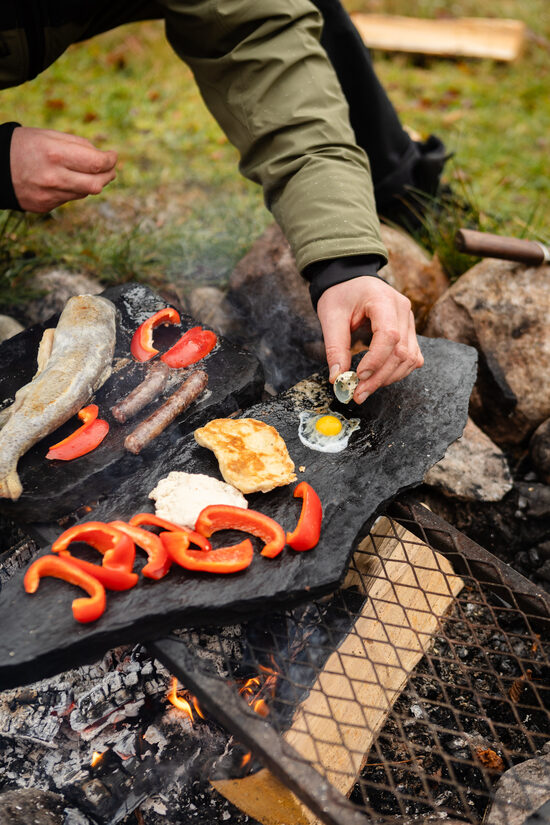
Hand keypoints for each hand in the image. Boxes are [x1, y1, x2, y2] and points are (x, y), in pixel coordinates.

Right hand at [10, 127, 116, 211]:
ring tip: (89, 172)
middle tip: (110, 168)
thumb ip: (78, 145)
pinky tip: (67, 180)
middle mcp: (54, 178)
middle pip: (97, 184)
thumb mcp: (49, 136)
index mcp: (56, 155)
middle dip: (108, 175)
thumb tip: (104, 157)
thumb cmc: (24, 145)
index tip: (113, 156)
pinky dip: (74, 189)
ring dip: (92, 182)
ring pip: (84, 193)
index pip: (96, 163)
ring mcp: (49, 195)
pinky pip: (69, 199)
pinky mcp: (45, 206)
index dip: (110, 160)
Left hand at [316, 276, 423, 402]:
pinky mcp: (409, 331)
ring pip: (410, 358)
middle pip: (401, 352)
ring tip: (365, 390)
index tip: (358, 377)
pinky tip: (379, 379)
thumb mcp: (330, 316)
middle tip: (358, 394)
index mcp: (383, 300)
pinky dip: (397, 372)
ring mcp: (409, 321)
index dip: (376, 360)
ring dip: (389, 378)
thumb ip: (335, 347)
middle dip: (380, 378)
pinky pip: (412, 357)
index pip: (389, 335)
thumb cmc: (340, 294)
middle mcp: (403, 310)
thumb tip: (337, 377)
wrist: (350, 279)